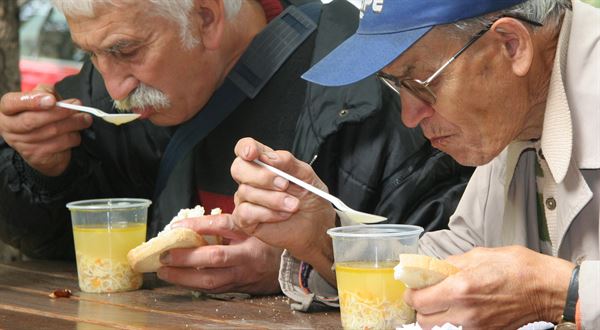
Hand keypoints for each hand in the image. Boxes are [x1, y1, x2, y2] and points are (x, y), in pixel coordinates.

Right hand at [0, 85, 92, 175]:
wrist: (44, 147)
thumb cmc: (42, 116)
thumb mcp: (42, 100)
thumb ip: (45, 92)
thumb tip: (53, 97)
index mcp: (7, 110)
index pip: (11, 103)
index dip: (31, 101)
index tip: (51, 100)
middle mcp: (9, 128)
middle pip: (32, 120)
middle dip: (59, 112)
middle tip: (78, 106)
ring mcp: (22, 144)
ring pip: (51, 132)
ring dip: (73, 124)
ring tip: (85, 119)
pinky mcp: (36, 157)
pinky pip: (60, 145)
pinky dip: (73, 138)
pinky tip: (76, 134)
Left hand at [156, 213, 281, 293]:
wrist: (288, 268)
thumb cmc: (265, 242)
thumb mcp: (249, 225)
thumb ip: (225, 223)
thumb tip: (189, 223)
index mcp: (250, 234)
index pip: (222, 226)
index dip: (198, 225)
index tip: (176, 226)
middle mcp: (247, 257)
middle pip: (214, 258)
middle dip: (186, 257)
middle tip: (164, 255)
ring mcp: (242, 275)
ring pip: (211, 280)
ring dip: (184, 277)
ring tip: (164, 271)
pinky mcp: (238, 288)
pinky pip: (212, 289)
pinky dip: (193, 284)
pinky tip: (179, 279)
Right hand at [230, 138, 336, 283]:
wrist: (317, 226)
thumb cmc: (311, 199)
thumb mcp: (307, 176)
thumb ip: (288, 162)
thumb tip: (269, 157)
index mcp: (265, 164)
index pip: (245, 148)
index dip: (245, 148)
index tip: (253, 153)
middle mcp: (252, 180)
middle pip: (239, 168)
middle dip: (261, 176)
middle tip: (284, 184)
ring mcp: (247, 199)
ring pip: (245, 192)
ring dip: (273, 199)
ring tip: (293, 205)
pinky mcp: (245, 220)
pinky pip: (246, 212)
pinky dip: (268, 213)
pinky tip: (283, 215)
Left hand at [405, 246, 574, 328]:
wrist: (547, 289)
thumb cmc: (518, 268)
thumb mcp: (479, 255)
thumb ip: (451, 264)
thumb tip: (432, 268)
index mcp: (460, 288)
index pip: (419, 299)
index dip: (411, 293)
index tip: (413, 287)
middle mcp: (465, 312)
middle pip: (424, 320)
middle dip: (420, 306)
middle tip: (425, 295)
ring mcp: (475, 326)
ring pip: (437, 329)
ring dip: (434, 318)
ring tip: (440, 303)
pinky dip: (451, 324)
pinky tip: (457, 311)